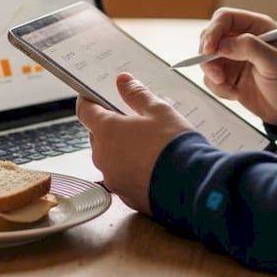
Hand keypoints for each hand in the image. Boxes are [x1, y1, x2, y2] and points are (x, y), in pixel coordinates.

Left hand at [75, 73, 193, 214]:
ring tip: (148, 147)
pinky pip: (122, 177)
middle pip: (98, 136)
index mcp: (107, 131)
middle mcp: (103, 156)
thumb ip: (137, 94)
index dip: (88, 102)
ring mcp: (112, 178)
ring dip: (121, 151)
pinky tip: (151, 167)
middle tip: (135, 123)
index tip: (91, 97)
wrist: (191, 184)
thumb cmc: (174, 145)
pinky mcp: (124, 195)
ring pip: (110, 158)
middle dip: (111, 128)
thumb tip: (123, 81)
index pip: (85, 111)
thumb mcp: (159, 110)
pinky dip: (131, 171)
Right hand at [197, 7, 276, 126]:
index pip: (225, 18)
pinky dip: (217, 88)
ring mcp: (233, 57)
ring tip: (230, 88)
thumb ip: (250, 49)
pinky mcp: (227, 75)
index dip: (213, 31)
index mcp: (257, 27)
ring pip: (206, 58)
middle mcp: (242, 38)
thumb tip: (223, 45)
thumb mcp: (275, 63)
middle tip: (217, 76)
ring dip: (213, 75)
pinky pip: (210, 77)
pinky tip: (234, 93)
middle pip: (210, 37)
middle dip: (209, 57)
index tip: (208, 50)